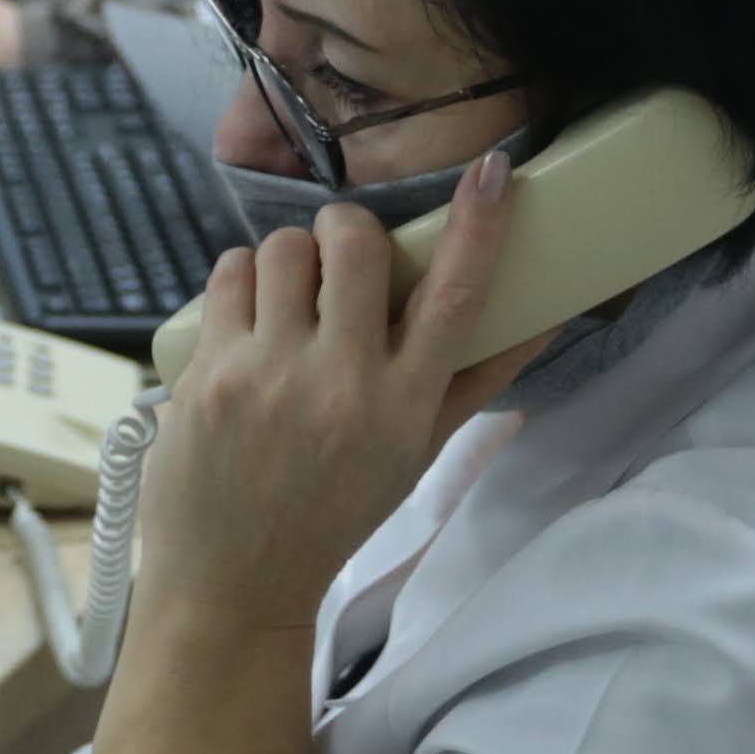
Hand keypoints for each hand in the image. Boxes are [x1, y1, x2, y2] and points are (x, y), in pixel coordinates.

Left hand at [137, 156, 540, 644]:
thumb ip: (476, 381)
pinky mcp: (208, 374)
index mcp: (404, 406)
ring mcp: (269, 376)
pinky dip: (241, 280)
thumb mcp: (416, 453)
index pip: (456, 298)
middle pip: (354, 243)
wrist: (235, 584)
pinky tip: (249, 317)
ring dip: (290, 257)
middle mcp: (341, 385)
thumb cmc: (334, 513)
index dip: (480, 225)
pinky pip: (229, 274)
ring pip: (282, 248)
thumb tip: (545, 318)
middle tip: (341, 259)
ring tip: (289, 298)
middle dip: (347, 231)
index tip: (494, 169)